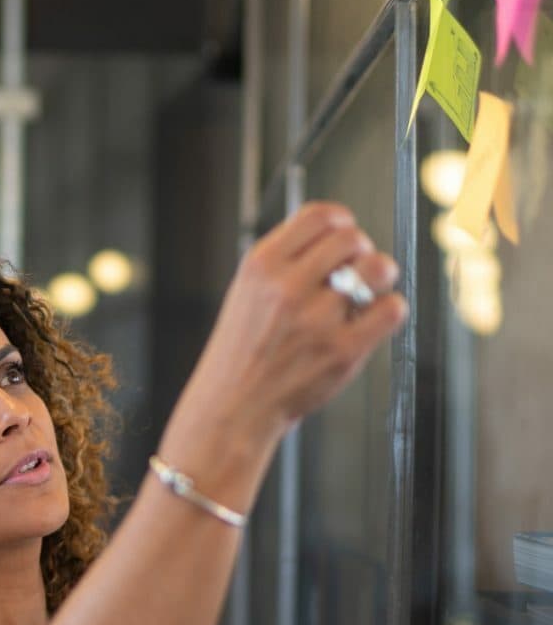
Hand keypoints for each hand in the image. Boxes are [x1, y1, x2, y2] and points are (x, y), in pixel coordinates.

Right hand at [173, 202, 405, 453]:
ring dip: (380, 276)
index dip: (341, 223)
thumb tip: (335, 234)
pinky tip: (368, 322)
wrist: (233, 408)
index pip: (319, 215)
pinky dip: (388, 311)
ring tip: (365, 294)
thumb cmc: (242, 353)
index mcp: (260, 266)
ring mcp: (316, 320)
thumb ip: (284, 262)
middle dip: (361, 252)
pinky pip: (391, 309)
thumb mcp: (245, 293)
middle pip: (353, 238)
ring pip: (378, 268)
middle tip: (354, 273)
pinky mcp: (342, 351)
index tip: (343, 240)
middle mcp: (287, 287)